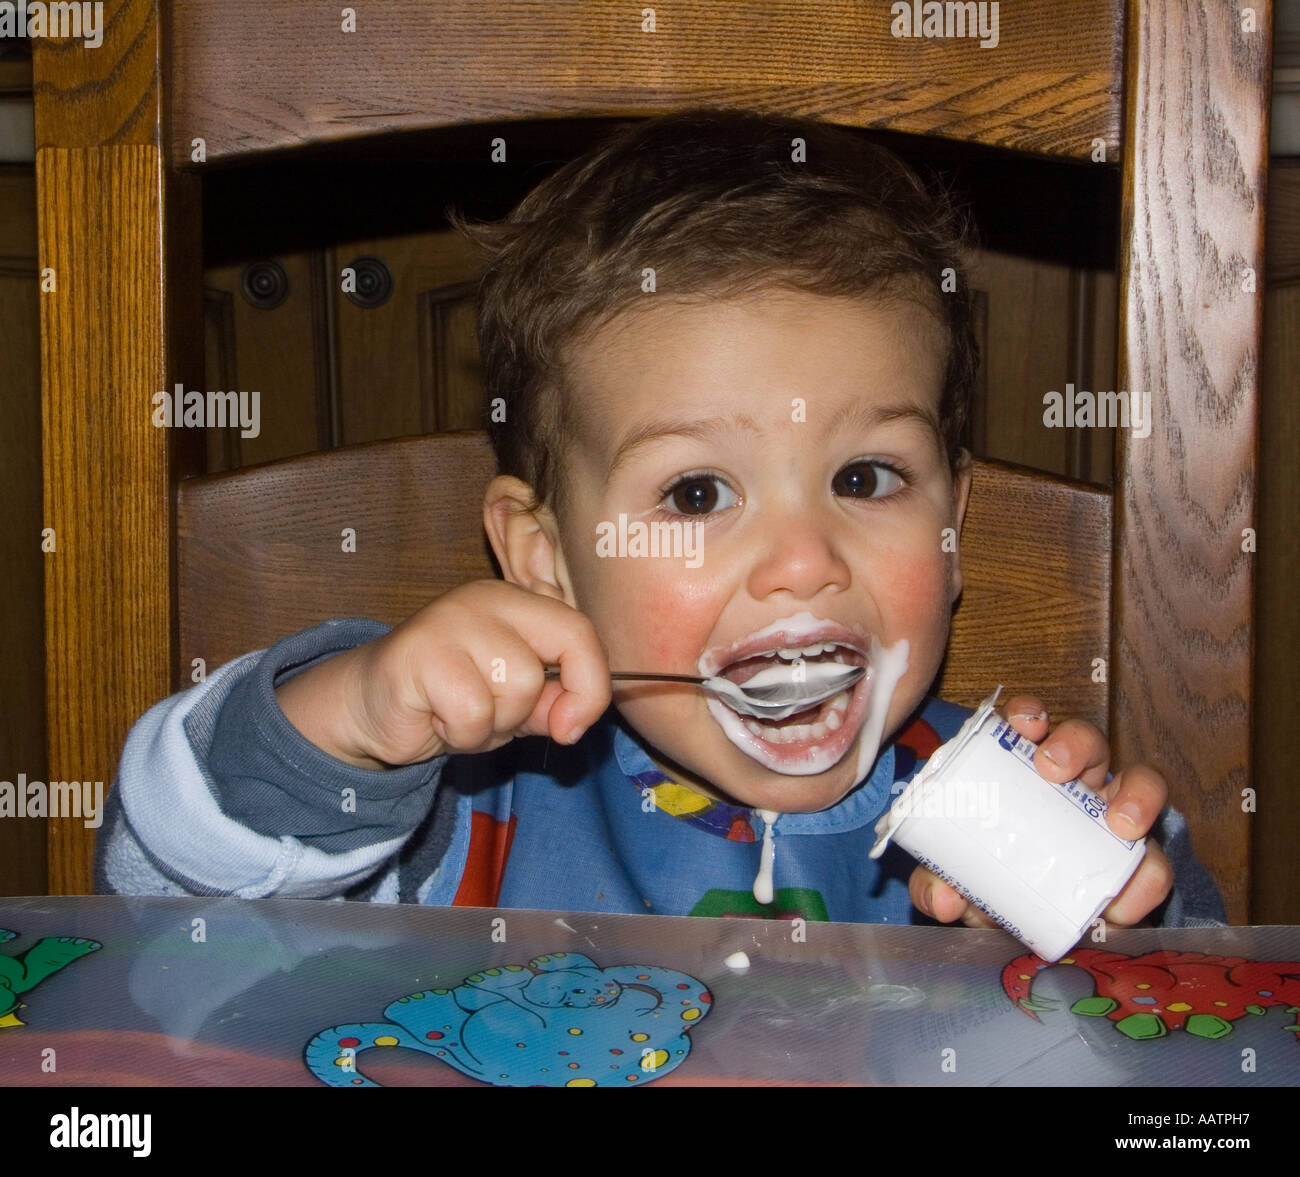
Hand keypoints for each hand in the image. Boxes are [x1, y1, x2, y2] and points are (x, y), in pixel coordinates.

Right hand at [275, 580, 611, 768]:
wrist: (373, 708)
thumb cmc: (452, 701)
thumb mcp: (516, 705)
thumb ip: (554, 703)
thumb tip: (575, 720)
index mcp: (518, 602)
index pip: (580, 633)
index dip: (589, 688)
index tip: (571, 728)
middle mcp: (485, 599)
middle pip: (542, 669)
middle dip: (524, 711)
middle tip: (490, 715)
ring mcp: (449, 621)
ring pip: (513, 690)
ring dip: (490, 725)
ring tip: (458, 714)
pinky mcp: (417, 653)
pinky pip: (472, 712)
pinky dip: (461, 733)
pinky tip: (436, 718)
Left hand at [908, 694, 1173, 931]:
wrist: (1018, 923)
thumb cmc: (987, 876)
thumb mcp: (957, 878)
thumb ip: (939, 885)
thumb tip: (945, 898)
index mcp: (1025, 769)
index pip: (1031, 723)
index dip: (1030, 713)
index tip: (1025, 724)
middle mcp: (1074, 782)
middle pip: (1088, 740)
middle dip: (1076, 744)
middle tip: (1054, 771)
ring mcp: (1111, 815)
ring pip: (1141, 783)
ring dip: (1138, 796)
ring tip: (1122, 826)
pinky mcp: (1139, 861)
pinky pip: (1155, 862)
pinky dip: (1146, 881)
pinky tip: (1124, 906)